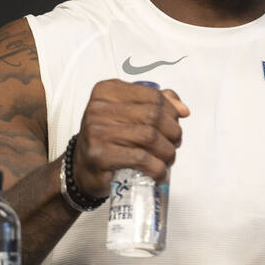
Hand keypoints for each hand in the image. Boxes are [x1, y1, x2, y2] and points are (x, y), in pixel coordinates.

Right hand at [73, 80, 189, 196]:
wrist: (82, 168)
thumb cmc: (108, 139)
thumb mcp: (127, 114)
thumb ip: (154, 105)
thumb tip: (182, 109)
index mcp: (107, 91)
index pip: (152, 95)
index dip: (171, 111)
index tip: (176, 123)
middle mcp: (98, 108)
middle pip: (153, 116)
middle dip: (172, 132)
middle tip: (175, 143)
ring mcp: (97, 131)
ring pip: (150, 137)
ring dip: (167, 152)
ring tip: (168, 159)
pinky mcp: (100, 156)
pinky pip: (141, 159)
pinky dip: (157, 168)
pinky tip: (160, 173)